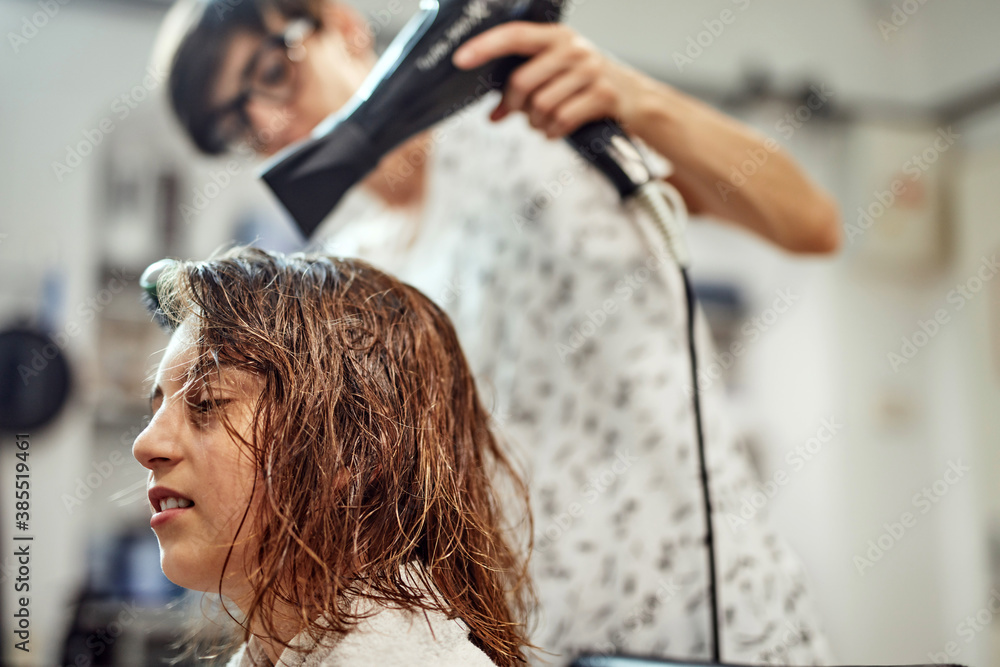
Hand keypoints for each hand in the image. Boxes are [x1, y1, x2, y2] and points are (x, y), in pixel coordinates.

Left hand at [452, 22, 645, 138]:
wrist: (636, 97)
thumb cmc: (585, 85)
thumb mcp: (556, 75)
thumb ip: (523, 89)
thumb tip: (493, 115)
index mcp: (556, 36)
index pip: (514, 35)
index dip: (485, 46)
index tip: (460, 60)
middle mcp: (573, 48)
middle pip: (522, 81)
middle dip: (515, 105)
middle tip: (521, 113)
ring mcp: (590, 70)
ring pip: (541, 106)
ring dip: (536, 123)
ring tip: (543, 123)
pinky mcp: (603, 95)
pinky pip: (562, 120)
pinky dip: (553, 132)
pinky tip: (557, 130)